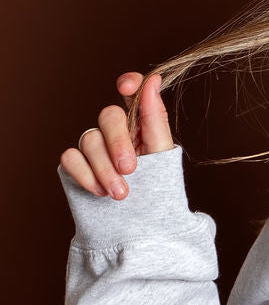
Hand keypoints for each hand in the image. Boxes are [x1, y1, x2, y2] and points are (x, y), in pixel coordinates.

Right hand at [59, 71, 175, 198]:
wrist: (139, 226)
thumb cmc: (155, 189)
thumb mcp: (161, 154)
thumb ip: (155, 117)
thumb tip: (155, 79)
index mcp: (139, 123)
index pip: (133, 91)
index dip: (130, 83)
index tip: (126, 87)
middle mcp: (114, 130)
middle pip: (108, 116)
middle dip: (118, 143)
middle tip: (130, 169)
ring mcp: (93, 146)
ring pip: (89, 139)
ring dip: (104, 168)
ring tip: (121, 193)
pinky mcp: (76, 164)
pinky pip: (70, 157)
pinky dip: (84, 174)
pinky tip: (99, 192)